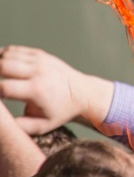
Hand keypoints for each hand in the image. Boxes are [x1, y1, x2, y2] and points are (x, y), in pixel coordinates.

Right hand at [0, 46, 114, 135]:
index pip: (5, 87)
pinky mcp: (40, 54)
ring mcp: (40, 61)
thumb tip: (1, 126)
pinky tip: (1, 66)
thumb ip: (20, 126)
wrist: (83, 93)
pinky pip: (14, 50)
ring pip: (6, 55)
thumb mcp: (43, 125)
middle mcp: (38, 72)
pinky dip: (2, 56)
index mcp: (37, 91)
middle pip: (3, 65)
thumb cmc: (60, 112)